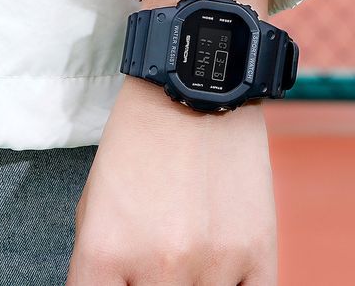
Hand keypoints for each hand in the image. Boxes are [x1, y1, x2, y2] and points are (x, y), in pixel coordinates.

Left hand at [67, 77, 276, 284]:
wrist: (195, 88)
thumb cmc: (140, 139)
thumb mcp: (96, 200)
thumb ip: (101, 265)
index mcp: (105, 251)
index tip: (129, 280)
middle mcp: (158, 265)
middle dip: (154, 282)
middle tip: (161, 257)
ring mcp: (213, 260)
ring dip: (195, 282)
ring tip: (193, 247)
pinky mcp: (258, 248)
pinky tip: (225, 270)